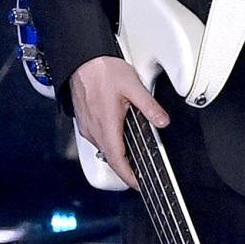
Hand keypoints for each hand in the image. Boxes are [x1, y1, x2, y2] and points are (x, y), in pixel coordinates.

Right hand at [71, 55, 170, 189]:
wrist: (82, 59)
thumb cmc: (102, 70)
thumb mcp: (133, 87)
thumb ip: (150, 107)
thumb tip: (162, 121)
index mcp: (107, 124)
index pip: (118, 160)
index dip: (128, 176)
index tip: (138, 184)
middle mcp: (94, 129)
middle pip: (111, 157)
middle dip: (125, 169)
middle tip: (139, 175)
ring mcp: (87, 126)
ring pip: (104, 148)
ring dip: (118, 155)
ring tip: (133, 158)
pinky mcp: (84, 121)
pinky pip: (98, 138)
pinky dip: (109, 144)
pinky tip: (119, 138)